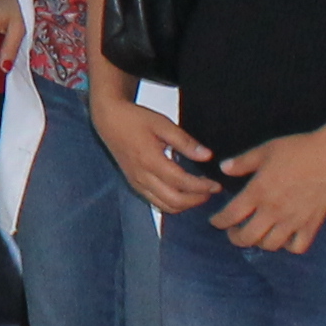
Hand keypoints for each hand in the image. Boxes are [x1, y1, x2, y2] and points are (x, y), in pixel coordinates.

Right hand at [89, 86, 219, 213]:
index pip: (181, 182)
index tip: (216, 185)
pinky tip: (182, 192)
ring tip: (199, 193)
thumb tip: (207, 156)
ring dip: (185, 204)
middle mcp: (142, 176)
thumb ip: (185, 142)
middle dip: (196, 200)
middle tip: (210, 191)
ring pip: (164, 206)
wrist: (109, 120)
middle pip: (173, 200)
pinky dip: (171, 203)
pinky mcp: (134, 184)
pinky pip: (155, 202)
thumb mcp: (163, 124)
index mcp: (150, 160)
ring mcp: (136, 182)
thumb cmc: (135, 119)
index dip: (201, 187)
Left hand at [211, 133, 325, 252]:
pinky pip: (297, 247)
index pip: (230, 216)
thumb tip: (224, 168)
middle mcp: (273, 211)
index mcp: (258, 192)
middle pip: (247, 238)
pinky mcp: (311, 225)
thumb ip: (242, 162)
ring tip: (257, 235)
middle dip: (235, 238)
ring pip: (270, 245)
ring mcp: (293, 221)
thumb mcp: (265, 150)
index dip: (218, 222)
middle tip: (233, 232)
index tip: (215, 221)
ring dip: (259, 243)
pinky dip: (288, 246)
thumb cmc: (297, 149)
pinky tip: (284, 238)